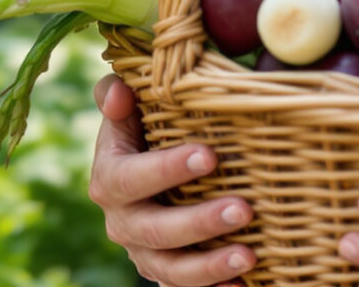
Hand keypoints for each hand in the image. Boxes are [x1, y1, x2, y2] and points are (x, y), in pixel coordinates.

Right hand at [86, 75, 255, 285]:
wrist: (146, 182)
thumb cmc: (144, 135)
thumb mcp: (128, 114)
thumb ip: (116, 96)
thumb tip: (120, 91)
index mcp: (110, 180)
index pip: (132, 177)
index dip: (167, 169)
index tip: (209, 156)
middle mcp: (122, 223)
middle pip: (156, 230)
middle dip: (199, 222)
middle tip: (243, 209)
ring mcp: (144, 254)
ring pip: (171, 270)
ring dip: (210, 266)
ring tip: (248, 256)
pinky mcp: (165, 275)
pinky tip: (243, 285)